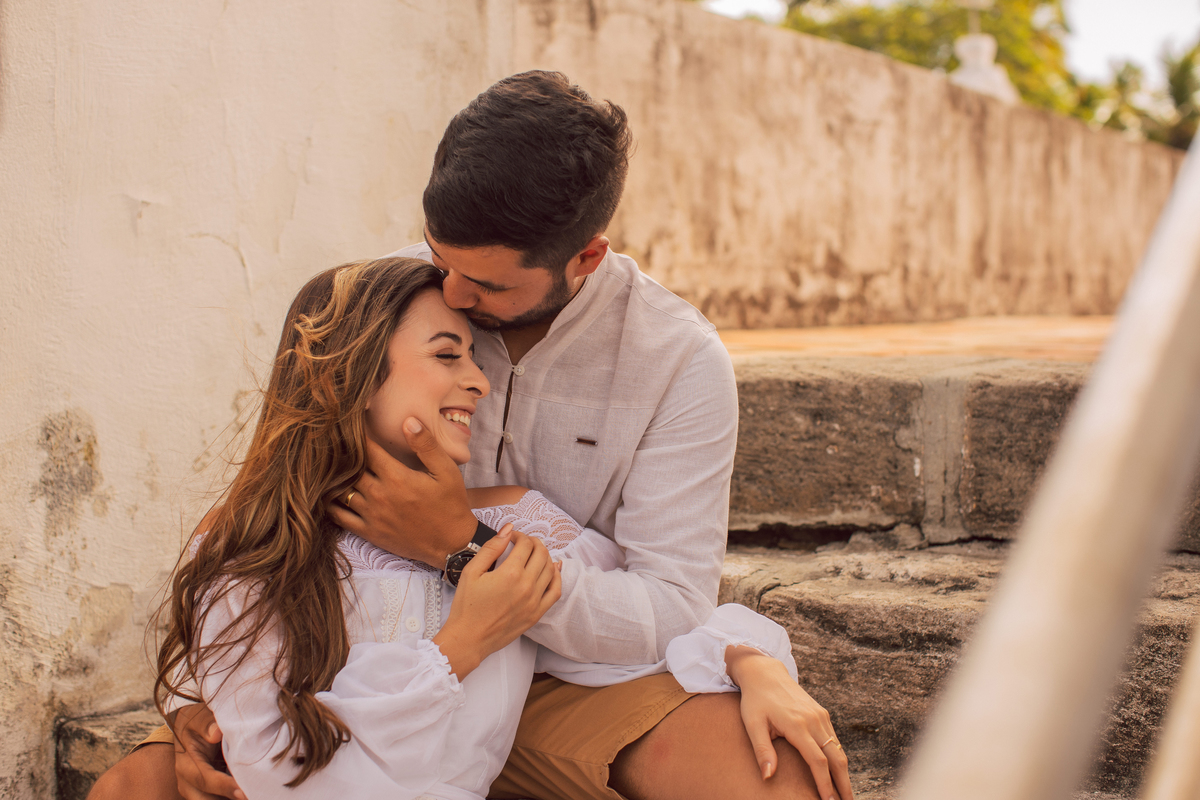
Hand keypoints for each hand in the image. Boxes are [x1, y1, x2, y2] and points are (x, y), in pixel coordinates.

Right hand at [172, 702, 245, 799]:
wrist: (188, 726)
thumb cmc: (196, 720)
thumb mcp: (199, 717)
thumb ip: (206, 724)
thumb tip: (215, 733)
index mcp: (186, 764)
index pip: (205, 779)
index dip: (224, 786)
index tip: (243, 791)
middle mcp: (187, 781)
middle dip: (227, 799)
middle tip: (251, 796)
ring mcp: (194, 789)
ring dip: (229, 798)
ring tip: (252, 794)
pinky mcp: (203, 791)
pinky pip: (217, 797)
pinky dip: (229, 796)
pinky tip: (247, 791)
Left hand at [328, 421, 477, 567]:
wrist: (451, 544)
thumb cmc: (451, 505)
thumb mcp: (446, 471)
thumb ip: (426, 445)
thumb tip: (408, 420)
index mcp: (397, 477)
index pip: (366, 449)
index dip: (357, 435)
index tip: (350, 426)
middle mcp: (380, 495)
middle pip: (349, 469)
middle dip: (343, 455)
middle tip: (335, 444)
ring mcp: (372, 515)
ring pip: (341, 491)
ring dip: (335, 478)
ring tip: (332, 466)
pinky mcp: (369, 532)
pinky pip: (340, 517)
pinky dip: (331, 504)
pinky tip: (330, 495)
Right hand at [433, 525, 561, 678]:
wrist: (469, 638)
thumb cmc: (466, 606)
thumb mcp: (472, 572)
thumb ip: (491, 548)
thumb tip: (507, 529)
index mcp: (510, 574)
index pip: (525, 545)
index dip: (519, 536)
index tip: (511, 538)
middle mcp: (526, 586)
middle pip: (541, 553)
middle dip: (533, 543)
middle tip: (523, 543)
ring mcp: (534, 601)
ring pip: (551, 570)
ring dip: (545, 556)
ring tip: (534, 554)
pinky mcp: (537, 614)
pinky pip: (555, 591)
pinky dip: (557, 577)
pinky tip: (552, 570)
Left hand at [726, 647, 852, 799]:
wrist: (765, 673)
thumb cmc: (755, 700)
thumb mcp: (752, 724)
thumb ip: (762, 750)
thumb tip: (768, 777)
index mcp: (797, 724)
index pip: (817, 761)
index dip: (825, 784)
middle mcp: (814, 720)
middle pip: (836, 758)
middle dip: (843, 784)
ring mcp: (820, 716)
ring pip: (839, 750)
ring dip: (844, 773)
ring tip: (844, 793)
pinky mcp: (822, 714)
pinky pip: (834, 740)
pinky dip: (839, 758)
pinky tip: (838, 773)